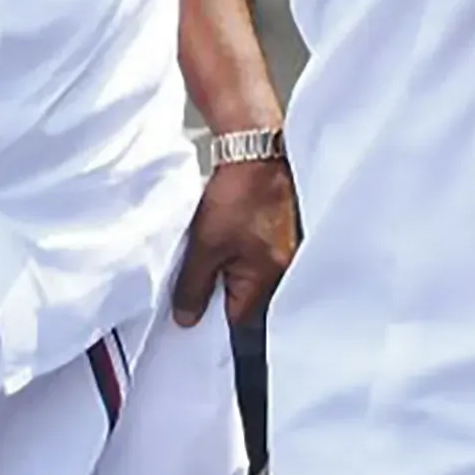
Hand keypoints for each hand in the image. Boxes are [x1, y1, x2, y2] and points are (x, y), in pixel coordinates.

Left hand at [170, 150, 299, 324]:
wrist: (257, 155)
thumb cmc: (238, 197)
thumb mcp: (204, 247)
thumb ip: (194, 287)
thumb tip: (187, 318)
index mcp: (269, 277)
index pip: (239, 318)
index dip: (211, 319)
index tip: (188, 312)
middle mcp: (285, 268)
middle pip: (248, 299)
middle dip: (220, 294)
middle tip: (194, 279)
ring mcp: (286, 249)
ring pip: (251, 276)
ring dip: (229, 271)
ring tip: (208, 253)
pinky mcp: (281, 232)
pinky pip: (257, 256)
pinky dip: (239, 253)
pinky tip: (226, 239)